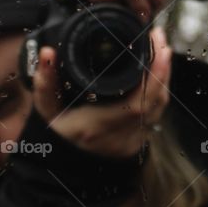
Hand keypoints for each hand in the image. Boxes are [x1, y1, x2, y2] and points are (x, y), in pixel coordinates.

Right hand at [29, 25, 172, 158]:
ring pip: (159, 107)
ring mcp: (132, 141)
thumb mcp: (46, 112)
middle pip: (156, 100)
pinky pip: (155, 114)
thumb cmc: (56, 138)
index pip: (138, 102)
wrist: (65, 167)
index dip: (155, 74)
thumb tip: (47, 53)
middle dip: (162, 67)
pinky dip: (158, 92)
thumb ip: (44, 84)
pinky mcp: (138, 142)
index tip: (157, 46)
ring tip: (160, 50)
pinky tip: (156, 74)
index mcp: (97, 128)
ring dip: (163, 78)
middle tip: (159, 39)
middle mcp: (119, 137)